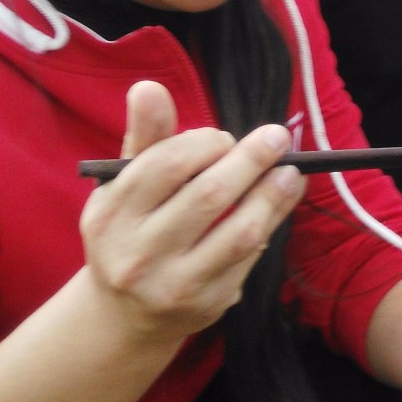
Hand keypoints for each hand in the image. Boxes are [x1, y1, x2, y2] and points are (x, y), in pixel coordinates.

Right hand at [78, 82, 303, 341]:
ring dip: (272, 195)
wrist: (123, 314)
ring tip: (290, 171)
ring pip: (239, 231)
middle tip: (276, 138)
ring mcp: (173, 284)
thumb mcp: (124, 185)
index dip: (205, 143)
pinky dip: (269, 224)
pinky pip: (249, 258)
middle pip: (209, 195)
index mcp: (111, 214)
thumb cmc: (131, 229)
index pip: (167, 164)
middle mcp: (138, 252)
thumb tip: (149, 87)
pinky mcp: (207, 303)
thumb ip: (144, 137)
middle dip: (250, 160)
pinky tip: (281, 201)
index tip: (224, 138)